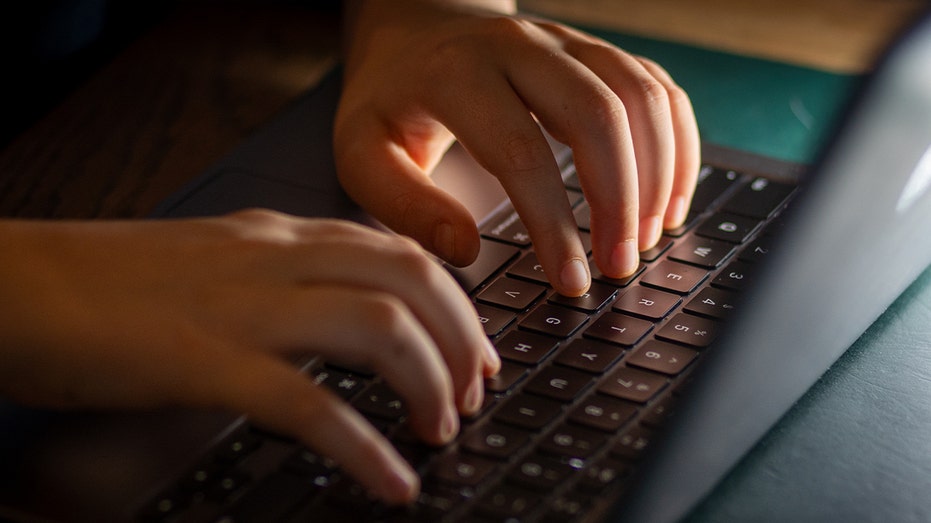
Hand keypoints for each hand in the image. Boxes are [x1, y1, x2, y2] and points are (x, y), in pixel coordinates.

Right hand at [0, 211, 498, 503]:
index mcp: (281, 235)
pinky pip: (310, 404)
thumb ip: (291, 275)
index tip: (478, 351)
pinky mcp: (206, 362)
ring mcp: (244, 307)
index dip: (458, 304)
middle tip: (475, 396)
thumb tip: (353, 310)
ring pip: (379, 326)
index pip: (402, 252)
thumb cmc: (118, 284)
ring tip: (442, 431)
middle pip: (410, 281)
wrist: (23, 285)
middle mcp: (275, 259)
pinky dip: (364, 446)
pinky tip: (391, 481)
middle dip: (462, 341)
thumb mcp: (224, 260)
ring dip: (429, 382)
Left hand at [335, 0, 699, 296]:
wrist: (415, 26)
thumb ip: (403, 205)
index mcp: (458, 74)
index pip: (521, 153)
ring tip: (649, 238)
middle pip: (599, 115)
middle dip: (622, 199)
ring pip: (640, 95)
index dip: (554, 224)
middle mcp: (521, 46)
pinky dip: (677, 143)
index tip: (572, 281)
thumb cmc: (391, 98)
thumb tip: (466, 251)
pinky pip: (657, 86)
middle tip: (621, 266)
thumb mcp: (362, 152)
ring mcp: (567, 42)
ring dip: (658, 172)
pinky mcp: (596, 51)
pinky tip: (671, 198)